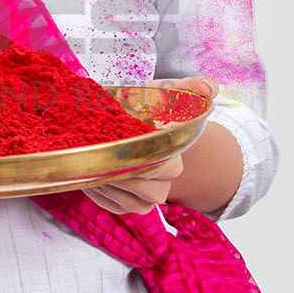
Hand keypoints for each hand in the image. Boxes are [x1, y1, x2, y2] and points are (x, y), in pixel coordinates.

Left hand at [80, 75, 217, 214]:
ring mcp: (147, 196)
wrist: (135, 120)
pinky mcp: (127, 203)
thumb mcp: (166, 90)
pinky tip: (87, 174)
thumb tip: (206, 87)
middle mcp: (164, 182)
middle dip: (119, 174)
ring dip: (105, 185)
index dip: (136, 159)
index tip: (115, 142)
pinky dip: (97, 194)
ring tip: (90, 162)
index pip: (161, 168)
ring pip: (128, 204)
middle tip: (97, 153)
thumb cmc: (149, 105)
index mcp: (174, 156)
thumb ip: (189, 86)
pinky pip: (112, 207)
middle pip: (148, 192)